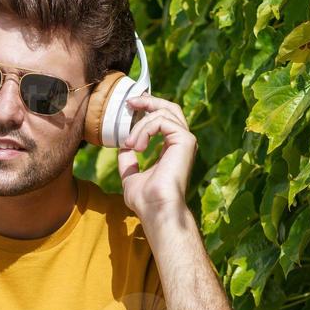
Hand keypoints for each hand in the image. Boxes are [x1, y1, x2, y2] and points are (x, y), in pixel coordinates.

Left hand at [117, 93, 198, 226]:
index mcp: (172, 149)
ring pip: (162, 113)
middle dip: (149, 101)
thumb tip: (123, 147)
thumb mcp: (130, 176)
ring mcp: (186, 140)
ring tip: (130, 144)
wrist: (155, 209)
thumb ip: (128, 160)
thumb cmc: (145, 199)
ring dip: (140, 126)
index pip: (164, 119)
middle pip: (170, 108)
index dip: (148, 109)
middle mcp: (182, 143)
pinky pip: (161, 121)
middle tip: (130, 102)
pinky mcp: (185, 140)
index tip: (130, 107)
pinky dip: (145, 130)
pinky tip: (137, 147)